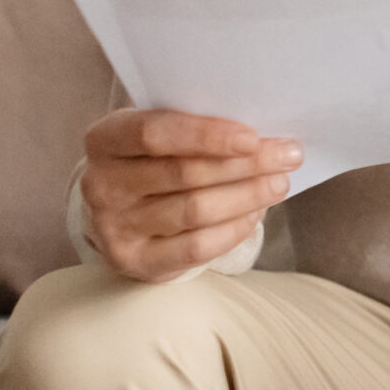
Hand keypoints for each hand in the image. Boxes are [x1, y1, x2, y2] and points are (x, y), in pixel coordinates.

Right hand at [81, 109, 299, 282]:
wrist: (123, 211)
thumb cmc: (155, 160)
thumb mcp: (163, 134)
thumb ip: (198, 129)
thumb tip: (264, 135)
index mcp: (106, 139)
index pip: (154, 133)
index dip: (206, 135)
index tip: (253, 137)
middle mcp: (102, 183)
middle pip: (184, 173)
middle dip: (246, 164)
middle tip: (288, 156)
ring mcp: (114, 226)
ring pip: (195, 210)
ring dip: (247, 196)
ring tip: (279, 183)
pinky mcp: (134, 260)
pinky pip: (195, 247)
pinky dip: (233, 229)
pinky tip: (256, 214)